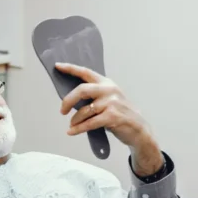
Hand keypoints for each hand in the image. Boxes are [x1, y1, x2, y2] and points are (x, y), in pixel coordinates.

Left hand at [55, 62, 163, 176]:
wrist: (139, 129)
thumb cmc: (121, 114)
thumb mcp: (110, 99)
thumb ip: (94, 96)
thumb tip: (71, 99)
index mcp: (107, 83)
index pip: (86, 72)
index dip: (70, 68)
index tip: (57, 66)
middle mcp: (109, 90)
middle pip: (82, 90)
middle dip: (68, 100)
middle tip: (62, 110)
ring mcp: (112, 103)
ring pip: (84, 110)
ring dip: (75, 120)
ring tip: (72, 125)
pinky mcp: (112, 117)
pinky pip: (89, 123)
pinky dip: (78, 129)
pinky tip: (71, 131)